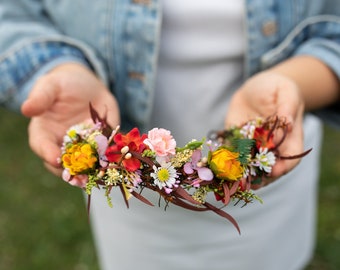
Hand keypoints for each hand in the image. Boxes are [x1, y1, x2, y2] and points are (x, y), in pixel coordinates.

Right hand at [21, 63, 119, 175]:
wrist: (87, 86)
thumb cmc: (63, 84)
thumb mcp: (51, 86)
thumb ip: (42, 98)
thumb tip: (27, 109)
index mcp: (45, 133)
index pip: (42, 146)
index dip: (47, 153)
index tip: (54, 159)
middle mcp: (62, 145)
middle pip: (62, 164)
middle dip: (70, 172)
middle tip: (79, 178)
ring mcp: (83, 148)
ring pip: (84, 165)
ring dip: (91, 173)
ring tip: (97, 178)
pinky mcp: (101, 146)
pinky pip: (105, 156)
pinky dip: (109, 162)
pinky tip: (115, 165)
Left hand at [225, 71, 304, 186]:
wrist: (256, 88)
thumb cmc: (276, 88)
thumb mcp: (285, 91)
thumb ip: (287, 107)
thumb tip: (287, 123)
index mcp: (289, 138)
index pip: (291, 158)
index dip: (284, 167)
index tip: (273, 171)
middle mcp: (272, 147)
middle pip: (270, 169)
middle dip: (260, 177)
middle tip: (248, 183)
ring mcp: (254, 147)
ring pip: (250, 167)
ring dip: (242, 175)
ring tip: (232, 181)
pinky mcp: (237, 143)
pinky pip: (232, 155)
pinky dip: (226, 163)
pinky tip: (218, 168)